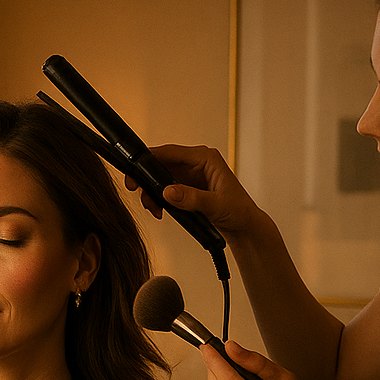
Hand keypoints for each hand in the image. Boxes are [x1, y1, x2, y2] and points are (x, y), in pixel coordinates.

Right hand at [124, 144, 264, 239]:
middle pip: (161, 164)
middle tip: (140, 195)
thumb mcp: (215, 205)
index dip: (149, 160)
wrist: (243, 227)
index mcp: (205, 158)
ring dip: (151, 193)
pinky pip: (165, 190)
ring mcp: (189, 176)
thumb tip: (168, 192)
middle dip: (147, 180)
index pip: (170, 152)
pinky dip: (158, 200)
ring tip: (153, 209)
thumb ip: (191, 198)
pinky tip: (160, 211)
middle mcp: (195, 163)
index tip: (135, 173)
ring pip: (159, 178)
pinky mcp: (186, 188)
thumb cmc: (238, 211)